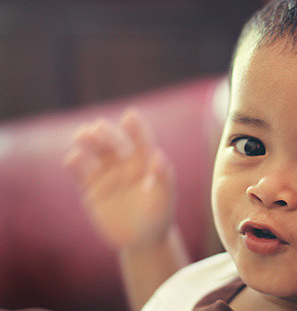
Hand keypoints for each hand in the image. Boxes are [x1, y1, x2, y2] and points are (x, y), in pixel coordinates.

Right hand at [64, 109, 173, 248]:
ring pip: (95, 152)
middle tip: (97, 127)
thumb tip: (159, 156)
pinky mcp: (91, 188)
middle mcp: (125, 163)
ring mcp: (107, 174)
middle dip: (107, 133)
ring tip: (82, 135)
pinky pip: (81, 173)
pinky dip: (76, 164)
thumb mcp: (163, 199)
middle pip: (114, 143)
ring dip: (88, 142)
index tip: (130, 116)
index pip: (141, 141)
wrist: (141, 239)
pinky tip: (73, 158)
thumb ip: (162, 178)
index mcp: (145, 161)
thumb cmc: (158, 215)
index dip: (136, 128)